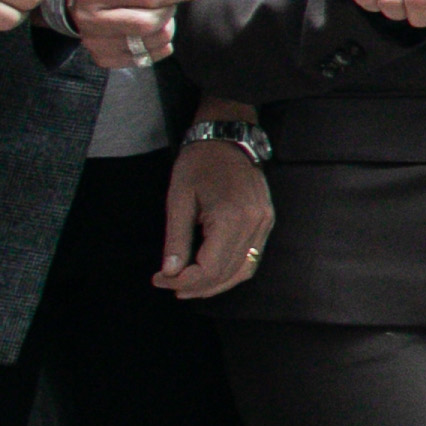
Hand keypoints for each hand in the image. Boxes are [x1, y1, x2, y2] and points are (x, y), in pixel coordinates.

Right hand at [64, 0, 214, 73]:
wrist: (70, 2)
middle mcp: (93, 20)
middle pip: (153, 22)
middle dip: (169, 9)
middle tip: (164, 0)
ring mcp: (97, 43)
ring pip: (154, 41)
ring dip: (165, 26)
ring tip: (151, 13)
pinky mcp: (104, 59)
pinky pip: (148, 57)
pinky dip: (158, 43)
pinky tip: (145, 30)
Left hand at [155, 128, 270, 298]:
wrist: (227, 139)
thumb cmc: (199, 164)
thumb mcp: (178, 199)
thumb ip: (176, 239)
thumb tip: (170, 272)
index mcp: (231, 218)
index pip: (209, 268)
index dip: (183, 281)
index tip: (159, 279)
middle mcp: (254, 225)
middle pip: (226, 273)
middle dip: (196, 286)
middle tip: (169, 286)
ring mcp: (264, 224)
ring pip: (243, 271)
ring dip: (216, 285)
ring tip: (189, 286)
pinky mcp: (266, 222)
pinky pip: (252, 258)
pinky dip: (232, 273)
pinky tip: (212, 274)